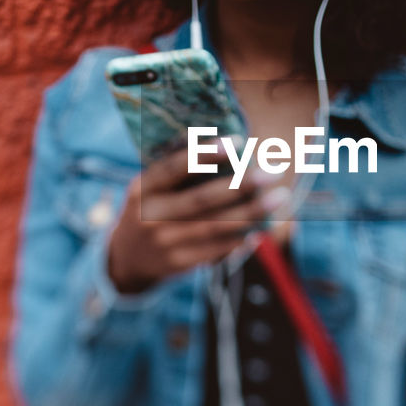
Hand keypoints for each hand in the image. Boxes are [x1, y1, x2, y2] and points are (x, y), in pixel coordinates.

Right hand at [107, 143, 288, 291]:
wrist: (126, 259)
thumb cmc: (148, 209)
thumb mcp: (148, 188)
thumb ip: (177, 173)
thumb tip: (229, 149)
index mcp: (142, 189)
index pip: (173, 168)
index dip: (204, 154)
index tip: (236, 141)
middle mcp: (151, 216)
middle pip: (202, 200)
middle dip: (241, 185)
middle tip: (272, 171)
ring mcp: (165, 243)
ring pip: (216, 226)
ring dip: (252, 212)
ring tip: (279, 198)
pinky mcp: (180, 263)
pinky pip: (217, 249)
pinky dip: (242, 237)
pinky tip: (262, 226)